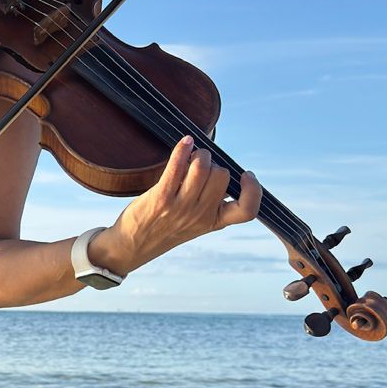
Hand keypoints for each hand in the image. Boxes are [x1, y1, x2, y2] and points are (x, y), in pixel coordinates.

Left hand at [94, 135, 261, 275]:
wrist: (133, 245)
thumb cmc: (164, 227)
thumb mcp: (195, 222)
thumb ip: (210, 201)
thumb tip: (216, 166)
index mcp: (214, 222)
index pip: (247, 211)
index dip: (253, 190)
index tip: (246, 175)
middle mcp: (201, 216)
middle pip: (222, 176)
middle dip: (214, 162)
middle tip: (200, 164)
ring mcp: (181, 208)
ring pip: (203, 168)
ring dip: (199, 154)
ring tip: (191, 157)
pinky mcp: (161, 198)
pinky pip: (177, 166)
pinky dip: (183, 149)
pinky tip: (185, 142)